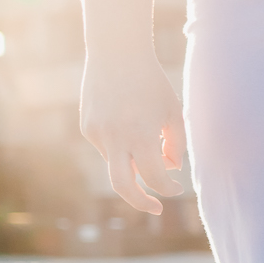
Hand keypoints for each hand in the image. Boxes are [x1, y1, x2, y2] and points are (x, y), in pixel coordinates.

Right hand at [80, 52, 185, 213]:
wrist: (116, 53)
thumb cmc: (153, 84)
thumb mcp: (173, 113)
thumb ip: (175, 146)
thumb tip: (168, 170)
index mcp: (140, 136)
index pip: (155, 178)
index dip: (169, 188)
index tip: (177, 188)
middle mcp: (113, 138)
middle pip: (123, 187)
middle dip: (140, 202)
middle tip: (157, 208)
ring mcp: (95, 134)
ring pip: (118, 163)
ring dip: (135, 161)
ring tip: (146, 128)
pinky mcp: (86, 128)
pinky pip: (108, 147)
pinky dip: (122, 145)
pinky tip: (128, 116)